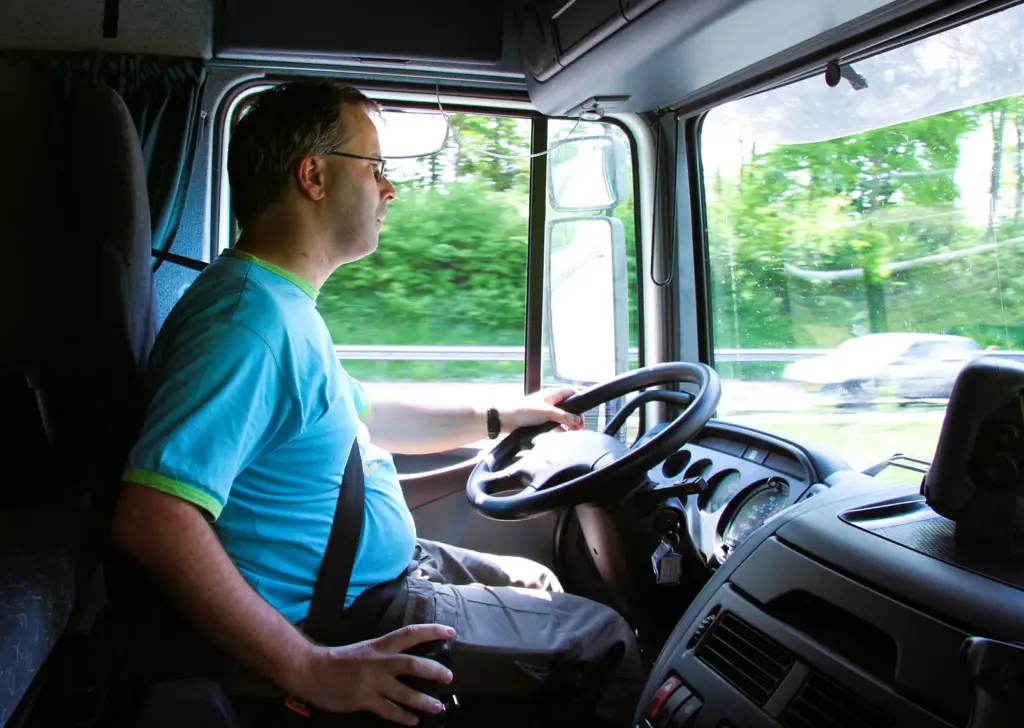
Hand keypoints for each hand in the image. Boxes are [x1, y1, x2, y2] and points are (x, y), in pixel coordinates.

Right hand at [293, 624, 455, 724]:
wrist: (311, 670)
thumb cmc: (338, 660)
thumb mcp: (365, 650)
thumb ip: (384, 655)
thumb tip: (407, 662)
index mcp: (379, 646)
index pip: (410, 633)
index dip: (431, 631)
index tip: (450, 631)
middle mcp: (379, 662)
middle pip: (412, 664)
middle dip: (434, 670)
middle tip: (449, 676)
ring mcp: (372, 682)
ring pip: (404, 692)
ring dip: (423, 701)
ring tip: (437, 707)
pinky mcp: (364, 700)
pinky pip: (389, 710)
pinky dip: (403, 717)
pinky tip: (413, 721)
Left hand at [500, 387, 584, 431]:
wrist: (505, 420)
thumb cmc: (524, 411)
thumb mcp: (547, 412)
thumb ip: (564, 416)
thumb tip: (578, 420)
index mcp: (552, 394)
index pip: (571, 392)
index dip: (580, 398)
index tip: (586, 410)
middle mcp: (550, 402)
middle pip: (568, 407)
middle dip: (576, 415)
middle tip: (581, 426)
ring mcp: (545, 412)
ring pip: (562, 417)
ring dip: (569, 424)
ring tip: (575, 432)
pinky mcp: (540, 422)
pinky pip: (554, 425)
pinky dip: (560, 429)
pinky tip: (564, 436)